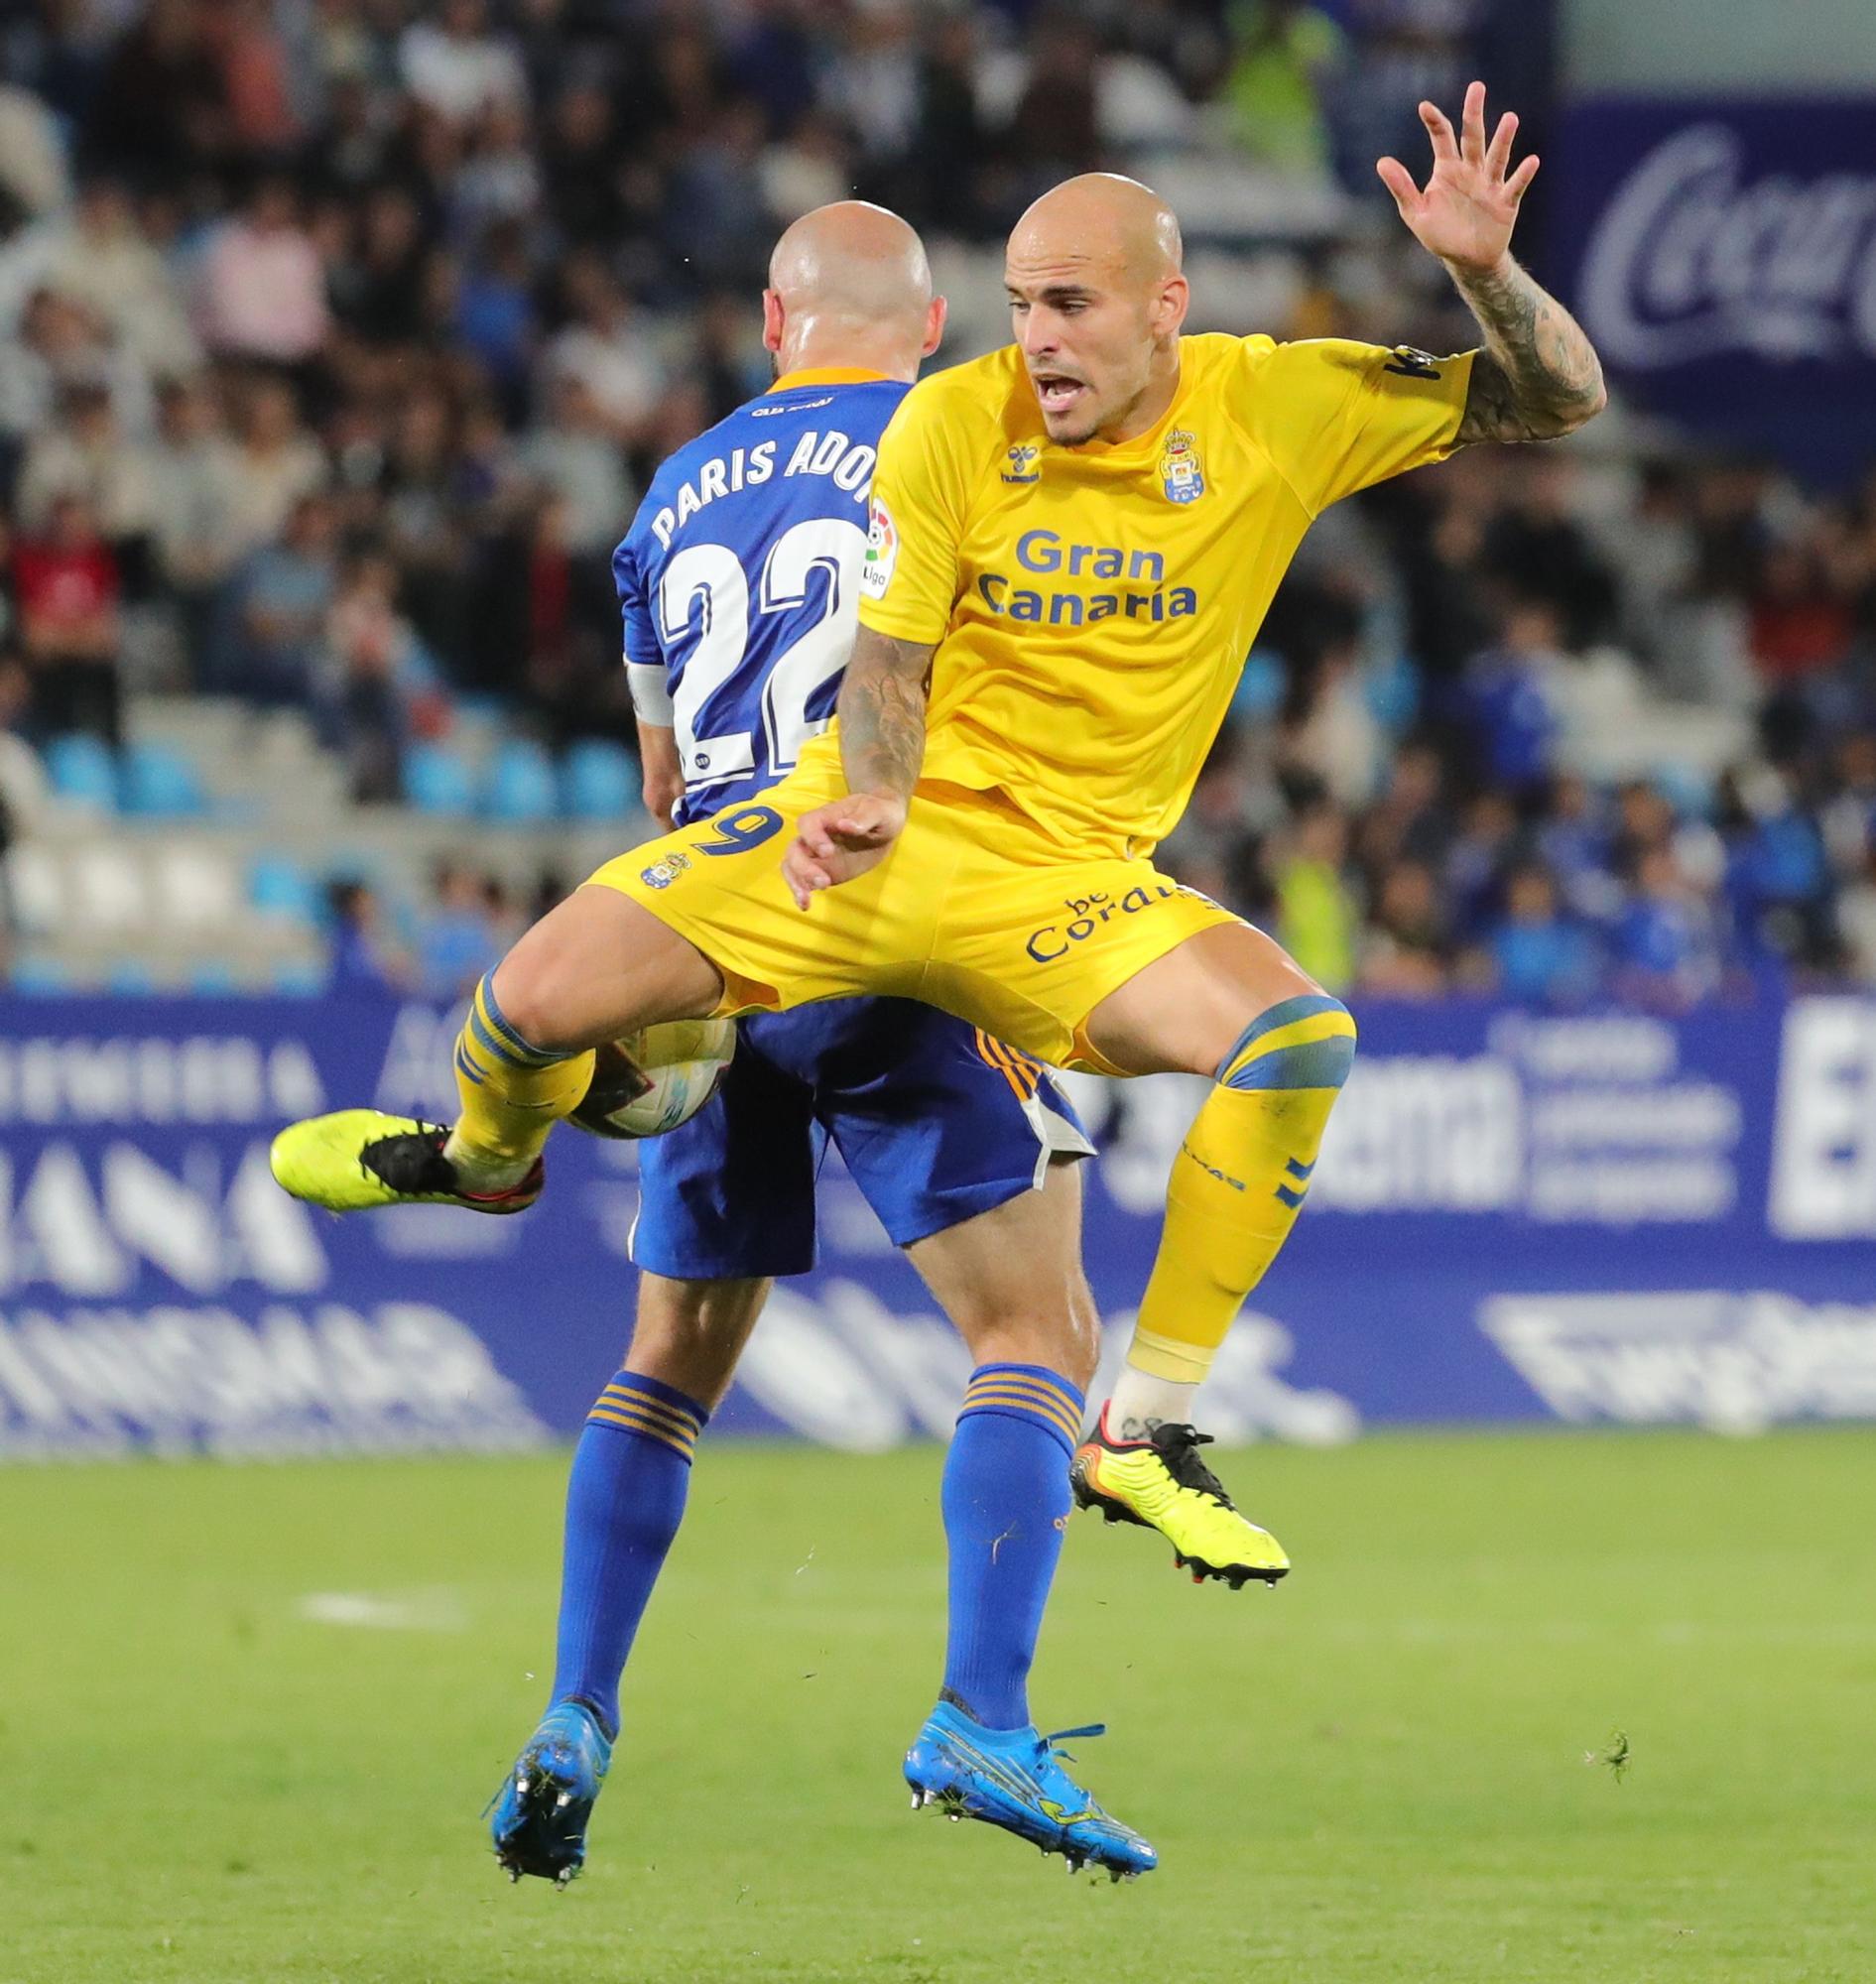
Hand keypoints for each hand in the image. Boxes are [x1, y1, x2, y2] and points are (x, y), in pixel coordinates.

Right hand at [781, 791, 906, 909]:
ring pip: (792, 866)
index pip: (808, 823)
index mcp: (827, 817)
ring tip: (807, 900)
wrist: (883, 827)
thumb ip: (864, 817)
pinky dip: (801, 893)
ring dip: (796, 883)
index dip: (812, 837)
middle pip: (795, 849)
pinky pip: (802, 881)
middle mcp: (815, 836)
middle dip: (804, 867)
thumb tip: (845, 825)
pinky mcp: (821, 871)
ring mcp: (816, 855)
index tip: (827, 852)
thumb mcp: (880, 811)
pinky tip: (806, 906)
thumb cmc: (880, 813)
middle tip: (825, 882)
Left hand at [1377, 81, 1537, 274]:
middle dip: (1473, 114)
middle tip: (1477, 88)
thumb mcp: (1416, 213)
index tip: (1425, 108)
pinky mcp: (1505, 202)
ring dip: (1504, 139)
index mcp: (1447, 169)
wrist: (1467, 260)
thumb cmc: (1440, 234)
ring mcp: (1490, 184)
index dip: (1434, 123)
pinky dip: (1523, 175)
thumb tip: (1382, 162)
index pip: (1442, 139)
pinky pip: (1514, 186)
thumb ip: (1402, 188)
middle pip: (1473, 137)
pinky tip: (1531, 161)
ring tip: (1510, 118)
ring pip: (1497, 157)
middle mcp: (1471, 170)